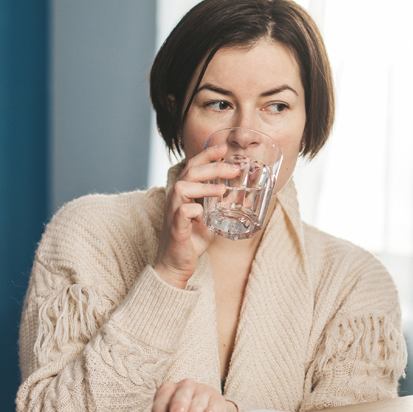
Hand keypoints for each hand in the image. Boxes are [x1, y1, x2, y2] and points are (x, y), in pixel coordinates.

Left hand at [152, 379, 236, 411]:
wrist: (209, 409)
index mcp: (169, 389)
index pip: (162, 397)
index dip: (160, 408)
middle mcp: (186, 386)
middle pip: (181, 394)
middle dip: (179, 405)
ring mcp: (202, 390)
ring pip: (198, 401)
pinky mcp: (216, 397)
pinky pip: (214, 404)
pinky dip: (211, 411)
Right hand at [153, 144, 238, 288]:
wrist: (176, 264)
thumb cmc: (191, 238)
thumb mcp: (210, 217)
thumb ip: (219, 204)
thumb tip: (239, 193)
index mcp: (184, 193)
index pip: (193, 166)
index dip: (206, 155)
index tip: (223, 148)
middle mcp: (176, 199)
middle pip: (190, 172)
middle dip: (213, 167)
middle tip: (233, 169)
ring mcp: (173, 212)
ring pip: (182, 187)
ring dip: (204, 187)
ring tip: (222, 190)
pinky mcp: (175, 228)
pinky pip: (182, 212)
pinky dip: (194, 210)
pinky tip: (204, 216)